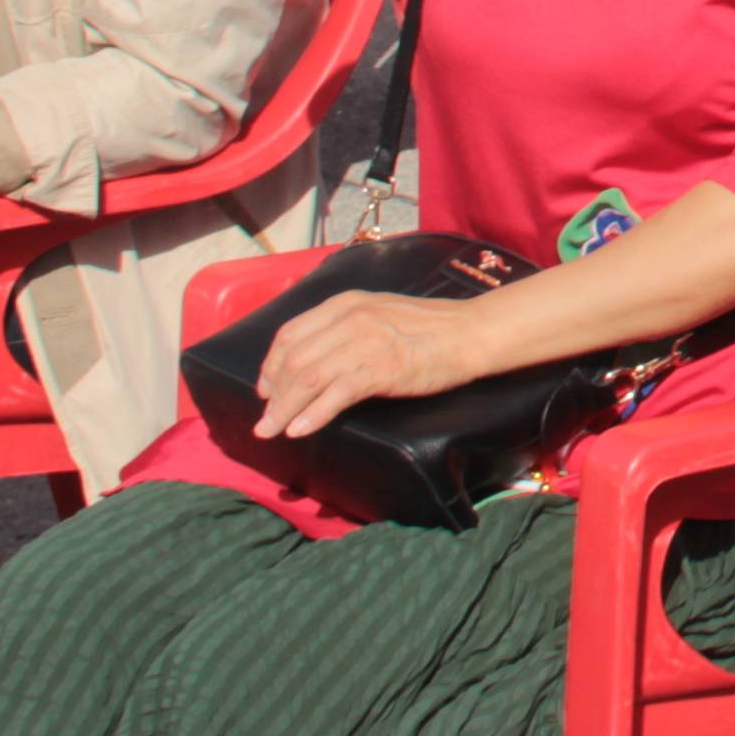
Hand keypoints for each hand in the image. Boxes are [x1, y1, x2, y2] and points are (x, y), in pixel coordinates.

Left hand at [248, 286, 481, 440]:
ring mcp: (365, 343)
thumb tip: (314, 359)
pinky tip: (300, 430)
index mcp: (345, 304)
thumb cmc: (429, 328)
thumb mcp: (379, 314)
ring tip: (272, 431)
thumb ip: (346, 328)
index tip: (266, 389)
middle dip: (273, 395)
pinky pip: (336, 394)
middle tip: (265, 421)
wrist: (469, 333)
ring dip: (284, 409)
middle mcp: (350, 320)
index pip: (290, 333)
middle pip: (294, 360)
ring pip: (308, 378)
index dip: (271, 365)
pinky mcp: (382, 369)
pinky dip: (312, 414)